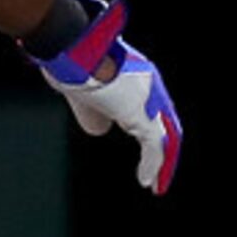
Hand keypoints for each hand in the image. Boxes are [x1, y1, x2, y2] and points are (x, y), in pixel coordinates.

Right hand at [28, 0, 180, 194]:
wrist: (74, 52)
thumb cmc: (72, 65)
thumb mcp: (83, 98)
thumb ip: (94, 114)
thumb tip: (100, 129)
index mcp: (135, 79)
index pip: (149, 110)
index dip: (148, 133)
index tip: (145, 150)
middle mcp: (149, 87)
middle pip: (163, 125)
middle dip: (162, 150)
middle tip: (159, 173)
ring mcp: (149, 100)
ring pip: (163, 138)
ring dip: (161, 163)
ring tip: (156, 183)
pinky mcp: (144, 114)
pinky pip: (155, 146)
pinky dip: (153, 165)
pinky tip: (147, 180)